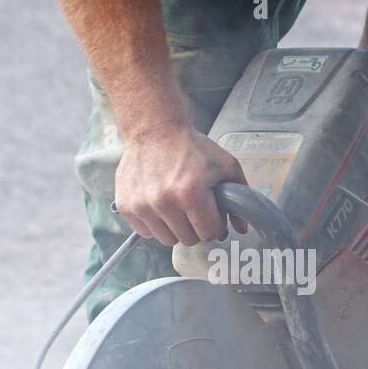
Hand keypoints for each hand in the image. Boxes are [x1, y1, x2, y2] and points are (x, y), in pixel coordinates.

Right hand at [114, 122, 248, 245]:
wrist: (154, 129)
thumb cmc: (191, 147)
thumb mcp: (225, 165)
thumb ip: (239, 196)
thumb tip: (241, 228)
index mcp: (191, 193)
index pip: (209, 233)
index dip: (214, 224)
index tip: (211, 213)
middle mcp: (164, 202)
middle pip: (188, 239)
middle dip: (195, 227)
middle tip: (193, 207)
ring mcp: (142, 205)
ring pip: (166, 240)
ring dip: (174, 228)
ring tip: (175, 205)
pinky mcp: (126, 206)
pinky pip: (146, 232)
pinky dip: (155, 224)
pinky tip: (159, 204)